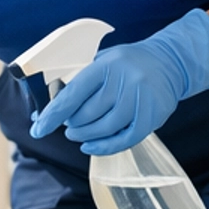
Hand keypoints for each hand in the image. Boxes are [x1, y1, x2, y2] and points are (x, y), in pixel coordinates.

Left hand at [31, 10, 208, 155]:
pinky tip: (91, 146)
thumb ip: (76, 81)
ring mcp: (139, 100)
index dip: (52, 114)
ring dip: (84, 136)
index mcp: (106, 65)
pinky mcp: (151, 117)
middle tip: (67, 124)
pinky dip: (103, 147)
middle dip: (70, 124)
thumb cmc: (127, 63)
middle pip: (86, 115)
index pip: (72, 95)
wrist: (170, 61)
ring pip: (103, 129)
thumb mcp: (101, 61)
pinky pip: (123, 139)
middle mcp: (124, 82)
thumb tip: (44, 111)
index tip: (38, 128)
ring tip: (77, 133)